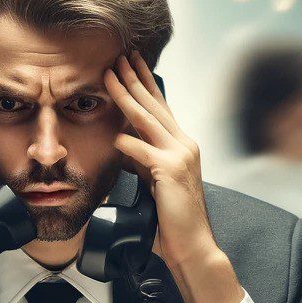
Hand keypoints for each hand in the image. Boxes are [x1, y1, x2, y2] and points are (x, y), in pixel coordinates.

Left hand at [104, 51, 243, 302]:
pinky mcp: (171, 172)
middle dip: (134, 78)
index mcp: (181, 145)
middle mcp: (184, 144)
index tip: (129, 63)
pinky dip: (126, 144)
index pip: (160, 106)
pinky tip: (114, 140)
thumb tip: (123, 144)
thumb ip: (144, 160)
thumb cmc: (172, 218)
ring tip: (109, 77)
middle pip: (154, 104)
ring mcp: (180, 156)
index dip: (144, 83)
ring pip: (147, 120)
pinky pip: (141, 151)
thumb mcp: (155, 182)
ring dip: (126, 96)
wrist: (191, 245)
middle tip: (117, 57)